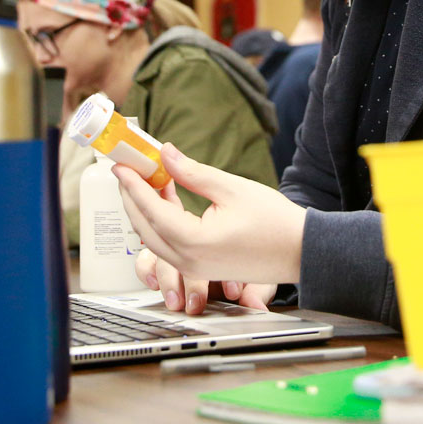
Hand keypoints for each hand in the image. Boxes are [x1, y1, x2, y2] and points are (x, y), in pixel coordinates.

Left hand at [115, 142, 303, 304]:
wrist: (301, 252)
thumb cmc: (275, 222)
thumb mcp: (232, 188)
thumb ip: (193, 172)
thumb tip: (164, 153)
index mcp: (194, 242)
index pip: (150, 209)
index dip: (132, 184)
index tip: (120, 164)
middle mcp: (188, 261)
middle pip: (144, 227)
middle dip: (131, 197)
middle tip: (127, 169)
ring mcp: (193, 269)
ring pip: (153, 239)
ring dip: (144, 209)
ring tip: (144, 179)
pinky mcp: (200, 270)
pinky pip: (168, 246)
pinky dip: (160, 222)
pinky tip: (165, 198)